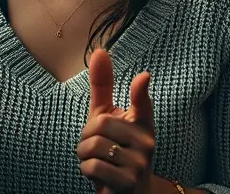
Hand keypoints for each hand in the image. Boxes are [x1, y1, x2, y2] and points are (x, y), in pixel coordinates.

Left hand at [77, 48, 155, 193]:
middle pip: (100, 124)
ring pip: (93, 146)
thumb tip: (100, 51)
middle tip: (94, 148)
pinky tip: (98, 177)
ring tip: (96, 163)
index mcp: (142, 124)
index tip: (143, 76)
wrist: (129, 193)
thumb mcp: (107, 118)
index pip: (142, 104)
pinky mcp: (129, 182)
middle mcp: (146, 142)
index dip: (140, 91)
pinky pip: (93, 166)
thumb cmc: (115, 150)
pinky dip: (87, 171)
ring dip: (84, 156)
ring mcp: (139, 163)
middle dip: (86, 137)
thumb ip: (103, 87)